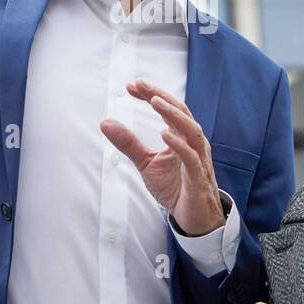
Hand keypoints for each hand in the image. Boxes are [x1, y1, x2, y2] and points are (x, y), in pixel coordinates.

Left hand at [100, 78, 224, 236]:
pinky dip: (179, 144)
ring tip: (155, 101)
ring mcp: (198, 159)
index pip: (169, 109)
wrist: (194, 218)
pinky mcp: (198, 178)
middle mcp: (193, 143)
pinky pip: (191, 158)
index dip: (151, 94)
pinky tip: (164, 134)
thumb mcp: (146, 163)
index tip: (131, 85)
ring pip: (191, 130)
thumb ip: (129, 144)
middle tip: (140, 84)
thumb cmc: (175, 187)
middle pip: (181, 112)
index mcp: (182, 137)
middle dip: (161, 96)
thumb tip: (105, 122)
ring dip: (173, 114)